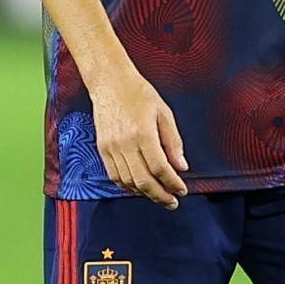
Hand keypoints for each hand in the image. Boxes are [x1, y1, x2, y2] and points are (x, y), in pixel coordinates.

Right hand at [93, 69, 188, 207]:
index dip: (173, 183)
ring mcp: (111, 147)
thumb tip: (181, 166)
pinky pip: (114, 176)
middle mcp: (125, 143)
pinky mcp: (102, 148)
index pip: (160, 168)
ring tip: (158, 195)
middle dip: (160, 196)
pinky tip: (139, 187)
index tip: (182, 190)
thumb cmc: (138, 93)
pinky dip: (127, 186)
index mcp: (143, 133)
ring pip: (128, 182)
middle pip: (143, 181)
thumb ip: (173, 142)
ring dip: (144, 193)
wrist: (110, 82)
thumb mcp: (164, 113)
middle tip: (172, 201)